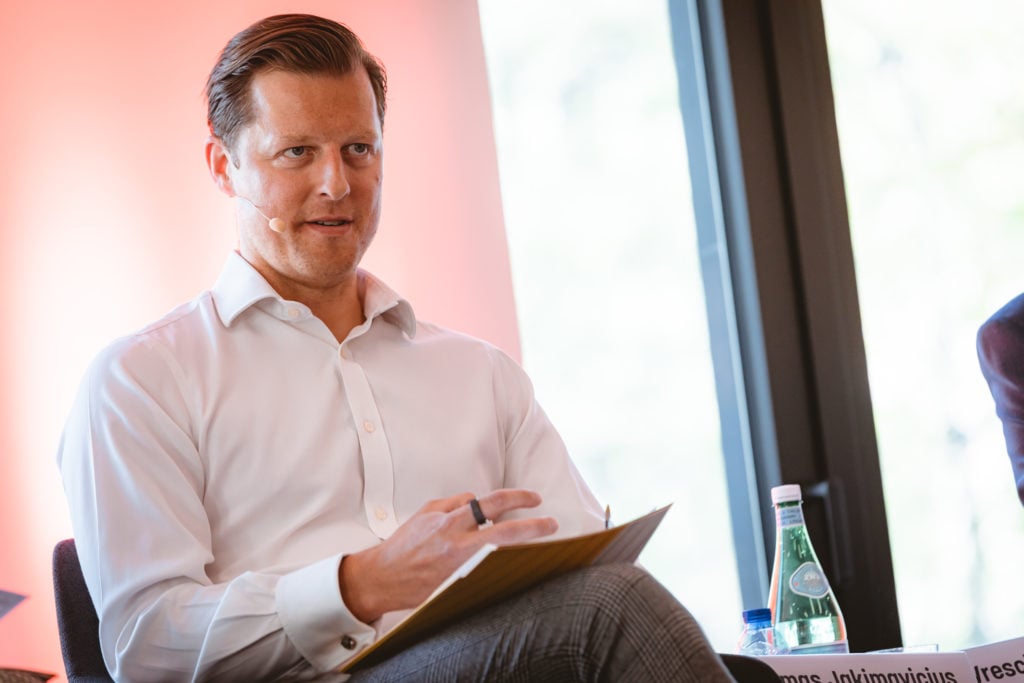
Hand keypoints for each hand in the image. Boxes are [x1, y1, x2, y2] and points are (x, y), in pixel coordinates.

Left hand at [339, 489, 557, 622]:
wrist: (379, 577)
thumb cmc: (416, 588)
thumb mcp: (453, 583)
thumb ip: (478, 563)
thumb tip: (502, 553)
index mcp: (460, 552)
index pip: (507, 533)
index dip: (534, 528)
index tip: (551, 525)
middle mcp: (451, 528)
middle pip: (495, 501)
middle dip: (521, 498)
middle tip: (536, 500)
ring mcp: (438, 515)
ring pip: (474, 500)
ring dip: (486, 508)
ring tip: (489, 520)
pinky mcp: (427, 508)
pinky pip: (456, 502)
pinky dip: (463, 509)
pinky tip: (461, 522)